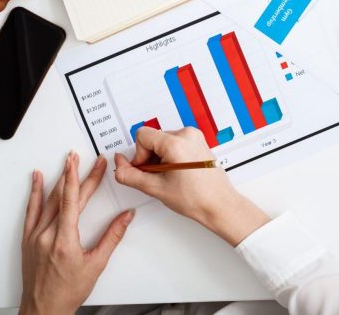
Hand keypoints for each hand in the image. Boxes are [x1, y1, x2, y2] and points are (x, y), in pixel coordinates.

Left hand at [21, 153, 133, 314]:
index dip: (84, 178)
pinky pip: (31, 211)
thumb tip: (125, 217)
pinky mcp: (28, 240)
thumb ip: (112, 237)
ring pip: (47, 200)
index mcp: (64, 240)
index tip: (91, 163)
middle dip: (76, 174)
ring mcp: (35, 236)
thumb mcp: (96, 264)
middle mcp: (46, 235)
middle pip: (64, 197)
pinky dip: (35, 193)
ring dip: (58, 179)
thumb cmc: (67, 292)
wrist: (43, 309)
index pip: (74, 200)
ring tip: (65, 162)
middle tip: (84, 158)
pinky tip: (37, 180)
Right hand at [114, 127, 269, 244]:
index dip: (139, 155)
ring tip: (170, 177)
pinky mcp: (198, 142)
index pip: (142, 135)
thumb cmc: (195, 198)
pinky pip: (175, 143)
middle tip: (158, 177)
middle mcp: (187, 134)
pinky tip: (177, 173)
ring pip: (163, 142)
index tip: (147, 170)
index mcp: (176, 142)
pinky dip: (171, 157)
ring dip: (160, 158)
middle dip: (149, 158)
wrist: (219, 204)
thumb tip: (119, 162)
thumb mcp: (155, 188)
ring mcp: (195, 137)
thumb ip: (130, 174)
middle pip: (153, 138)